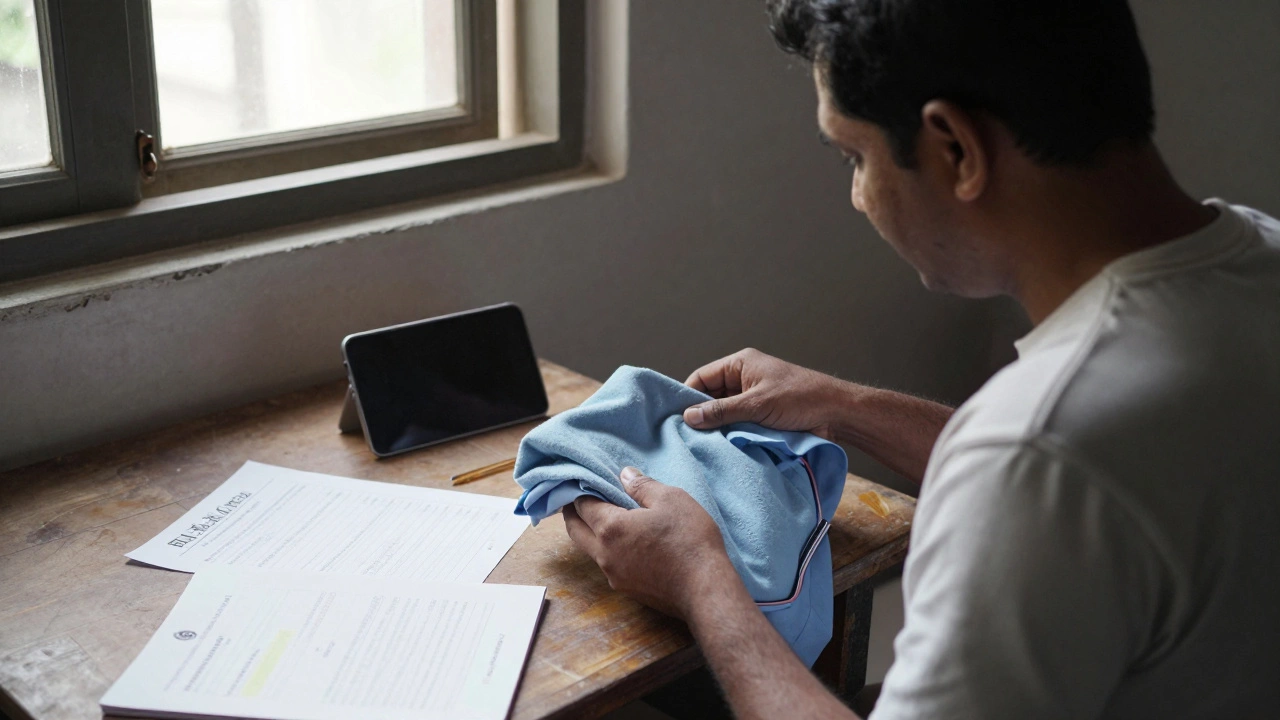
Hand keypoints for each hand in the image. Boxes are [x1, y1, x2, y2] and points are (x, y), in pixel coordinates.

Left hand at [563, 467, 739, 619]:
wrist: (705, 589)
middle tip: (576, 500)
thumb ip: (643, 485)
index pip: (582, 506)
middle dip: (573, 514)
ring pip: (590, 550)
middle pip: (575, 531)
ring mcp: (614, 576)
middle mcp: (604, 554)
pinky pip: (608, 565)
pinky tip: (624, 544)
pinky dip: (607, 550)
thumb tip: (624, 475)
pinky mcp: (627, 590)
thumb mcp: (671, 499)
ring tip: (602, 519)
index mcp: (611, 528)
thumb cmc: (689, 540)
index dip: (580, 491)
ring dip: (590, 534)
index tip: (580, 482)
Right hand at [683, 348, 850, 437]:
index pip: (702, 377)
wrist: (837, 414)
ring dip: (718, 429)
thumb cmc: (801, 398)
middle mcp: (743, 380)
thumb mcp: (757, 404)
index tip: (676, 418)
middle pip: (711, 397)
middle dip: (702, 415)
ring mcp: (753, 399)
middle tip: (687, 437)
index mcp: (740, 365)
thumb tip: (689, 416)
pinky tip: (722, 449)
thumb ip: (722, 411)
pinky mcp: (762, 417)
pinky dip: (732, 436)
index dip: (687, 396)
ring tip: (703, 446)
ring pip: (724, 414)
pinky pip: (738, 426)